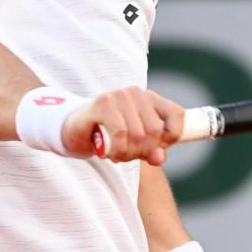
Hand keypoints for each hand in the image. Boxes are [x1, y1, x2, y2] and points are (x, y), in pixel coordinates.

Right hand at [62, 87, 183, 164]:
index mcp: (149, 99)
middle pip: (155, 131)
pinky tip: (109, 153)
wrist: (73, 130)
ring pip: (138, 135)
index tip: (157, 150)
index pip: (177, 115)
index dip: (171, 138)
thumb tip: (159, 158)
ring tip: (116, 154)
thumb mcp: (134, 144)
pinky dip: (117, 150)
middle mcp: (136, 93)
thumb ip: (150, 150)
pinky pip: (121, 133)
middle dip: (142, 151)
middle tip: (128, 156)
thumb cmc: (108, 136)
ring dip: (127, 153)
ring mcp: (119, 96)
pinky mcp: (103, 104)